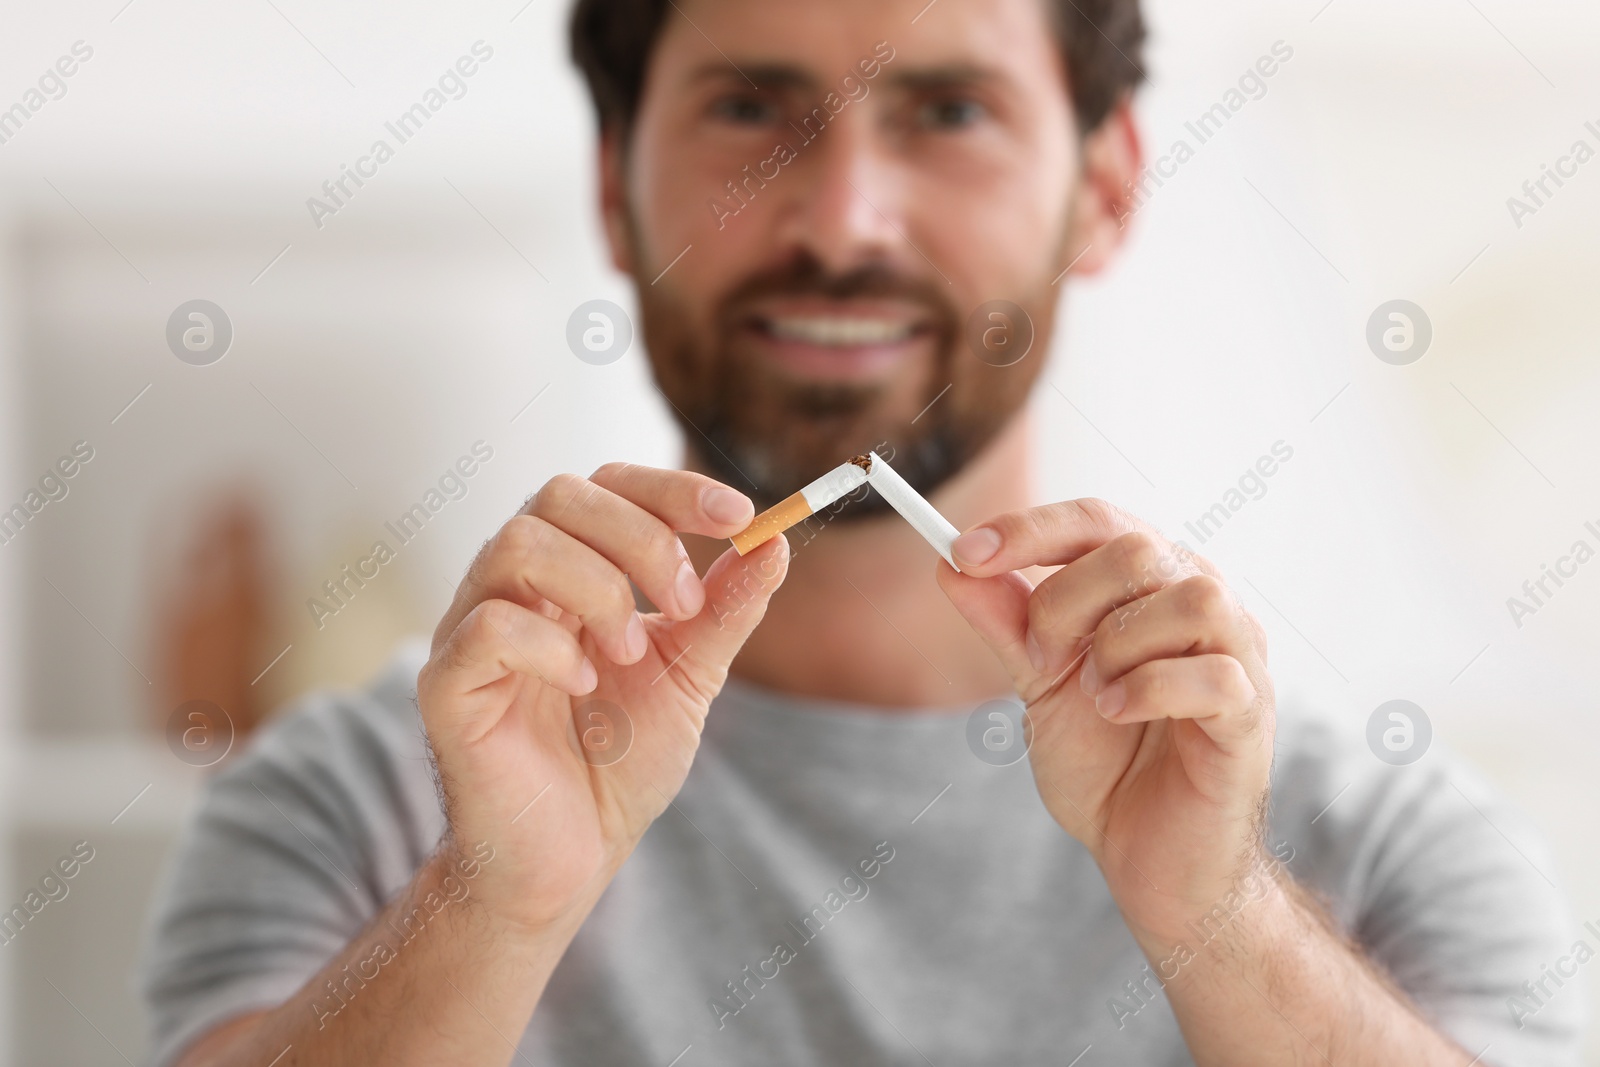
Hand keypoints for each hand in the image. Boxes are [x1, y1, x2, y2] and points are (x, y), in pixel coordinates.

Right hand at [417, 463, 786, 931]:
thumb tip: (777, 541)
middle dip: (641, 537)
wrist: (572, 856)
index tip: (739, 515)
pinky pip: (486, 627)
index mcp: (569, 572)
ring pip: (517, 544)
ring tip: (628, 652)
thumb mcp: (690, 676)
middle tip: (684, 604)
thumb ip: (724, 610)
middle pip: (559, 495)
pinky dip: (549, 646)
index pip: (606, 487)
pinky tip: (583, 685)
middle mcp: (514, 587)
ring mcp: (471, 630)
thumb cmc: (619, 762)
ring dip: (596, 588)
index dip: (670, 489)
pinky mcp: (446, 686)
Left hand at [938, 499, 1273, 945]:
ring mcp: (1239, 658)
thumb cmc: (1108, 765)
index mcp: (1154, 586)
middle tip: (1043, 660)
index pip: (1098, 520)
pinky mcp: (1252, 716)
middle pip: (1139, 549)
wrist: (1149, 860)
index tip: (963, 554)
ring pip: (1192, 599)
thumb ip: (1005, 623)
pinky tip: (1117, 714)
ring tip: (1095, 696)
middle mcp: (1205, 606)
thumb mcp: (1039, 684)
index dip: (1028, 529)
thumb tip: (950, 564)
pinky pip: (1212, 674)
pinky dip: (1148, 690)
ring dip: (1117, 647)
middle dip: (1066, 602)